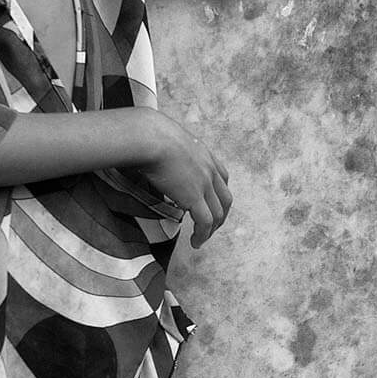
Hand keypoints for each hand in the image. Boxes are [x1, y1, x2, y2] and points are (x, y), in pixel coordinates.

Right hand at [136, 110, 231, 247]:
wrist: (151, 138)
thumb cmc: (150, 135)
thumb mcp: (169, 140)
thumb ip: (171, 150)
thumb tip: (155, 153)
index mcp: (205, 155)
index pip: (222, 177)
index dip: (219, 194)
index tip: (211, 203)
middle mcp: (209, 170)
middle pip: (225, 199)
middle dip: (221, 215)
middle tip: (211, 227)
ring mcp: (204, 184)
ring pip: (218, 214)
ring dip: (211, 230)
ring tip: (201, 239)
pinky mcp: (194, 198)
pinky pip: (205, 222)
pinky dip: (202, 235)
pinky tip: (195, 242)